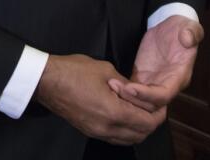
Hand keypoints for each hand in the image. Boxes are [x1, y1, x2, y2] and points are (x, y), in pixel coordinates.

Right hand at [33, 54, 164, 144]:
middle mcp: (106, 127)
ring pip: (128, 140)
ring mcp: (97, 132)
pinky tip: (125, 116)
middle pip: (140, 135)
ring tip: (141, 112)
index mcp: (113, 112)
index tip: (162, 104)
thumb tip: (137, 91)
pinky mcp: (89, 131)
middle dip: (151, 123)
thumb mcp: (106, 70)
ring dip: (139, 129)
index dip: (158, 114)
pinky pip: (115, 138)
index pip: (146, 122)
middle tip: (155, 108)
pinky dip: (126, 131)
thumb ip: (127, 84)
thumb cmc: (74, 71)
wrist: (47, 81)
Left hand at [110, 15, 202, 111]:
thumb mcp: (189, 26)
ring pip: (140, 101)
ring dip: (125, 97)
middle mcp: (167, 85)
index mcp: (179, 77)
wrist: (172, 27)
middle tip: (114, 86)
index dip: (147, 95)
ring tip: (110, 84)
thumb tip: (187, 38)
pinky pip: (132, 92)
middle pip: (150, 104)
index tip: (130, 87)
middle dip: (132, 99)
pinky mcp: (142, 78)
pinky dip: (122, 91)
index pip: (164, 95)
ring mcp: (153, 83)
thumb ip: (192, 32)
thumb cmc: (182, 28)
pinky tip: (111, 83)